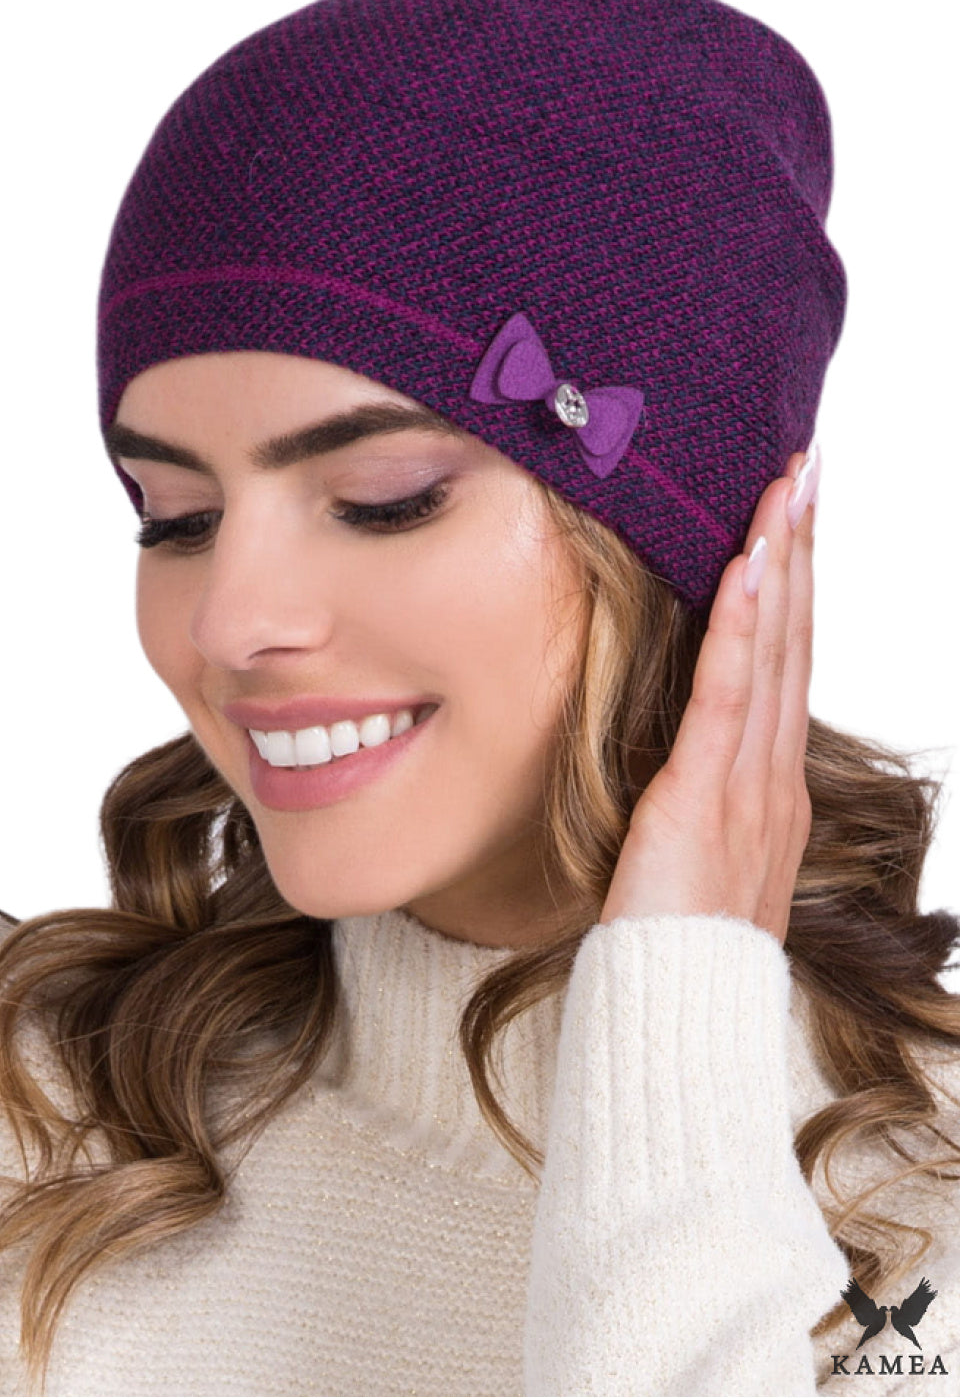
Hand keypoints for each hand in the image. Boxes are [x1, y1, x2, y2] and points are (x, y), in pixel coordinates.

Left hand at [598, 447, 818, 946]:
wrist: (680, 1016)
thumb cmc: (680, 945)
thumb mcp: (700, 858)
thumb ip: (703, 801)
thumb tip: (686, 766)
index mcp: (773, 786)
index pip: (789, 665)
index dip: (798, 589)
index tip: (799, 522)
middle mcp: (774, 774)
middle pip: (796, 641)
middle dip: (803, 552)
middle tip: (809, 472)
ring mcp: (748, 783)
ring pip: (773, 653)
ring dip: (781, 564)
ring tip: (787, 491)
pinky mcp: (703, 796)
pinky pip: (726, 696)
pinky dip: (742, 628)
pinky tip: (747, 568)